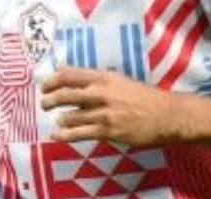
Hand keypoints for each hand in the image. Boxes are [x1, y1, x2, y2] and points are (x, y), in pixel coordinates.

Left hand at [40, 66, 186, 146]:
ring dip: (60, 119)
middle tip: (44, 103)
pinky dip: (65, 135)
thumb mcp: (121, 80)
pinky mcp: (108, 131)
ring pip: (70, 117)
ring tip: (58, 121)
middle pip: (65, 94)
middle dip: (49, 99)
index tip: (45, 85)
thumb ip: (97, 79)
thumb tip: (72, 74)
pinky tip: (58, 135)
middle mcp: (101, 93)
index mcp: (104, 77)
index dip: (52, 80)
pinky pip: (80, 134)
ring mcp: (104, 113)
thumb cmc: (144, 96)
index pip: (70, 74)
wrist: (166, 115)